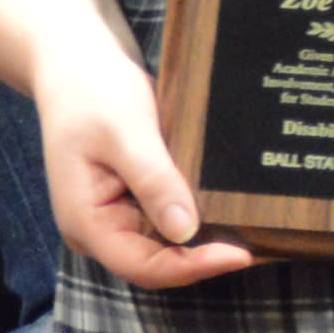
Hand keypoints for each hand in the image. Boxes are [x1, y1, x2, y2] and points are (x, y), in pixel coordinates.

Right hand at [30, 46, 253, 291]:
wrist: (73, 65)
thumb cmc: (93, 92)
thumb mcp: (126, 132)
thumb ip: (153, 181)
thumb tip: (186, 232)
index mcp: (86, 221)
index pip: (144, 266)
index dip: (193, 267)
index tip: (242, 253)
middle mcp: (97, 231)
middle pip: (156, 266)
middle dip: (203, 260)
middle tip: (259, 245)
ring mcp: (113, 219)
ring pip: (164, 250)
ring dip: (204, 245)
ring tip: (252, 233)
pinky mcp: (129, 204)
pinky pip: (166, 226)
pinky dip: (196, 222)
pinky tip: (228, 212)